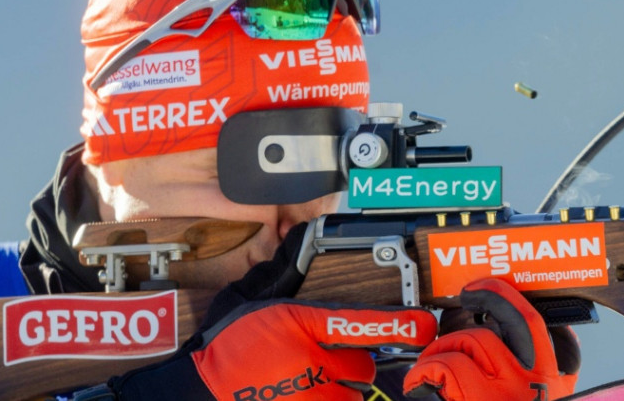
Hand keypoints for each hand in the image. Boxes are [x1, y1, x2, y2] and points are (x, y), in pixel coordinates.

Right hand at [76, 224, 437, 399]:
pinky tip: (302, 391)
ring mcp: (311, 397)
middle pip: (361, 364)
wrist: (200, 387)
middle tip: (319, 357)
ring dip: (340, 387)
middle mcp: (311, 364)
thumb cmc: (227, 345)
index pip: (363, 324)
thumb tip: (301, 240)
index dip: (400, 324)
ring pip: (352, 392)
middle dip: (349, 361)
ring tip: (308, 379)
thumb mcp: (258, 300)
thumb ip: (285, 275)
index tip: (423, 324)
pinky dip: (327, 399)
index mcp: (302, 326)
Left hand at [404, 278, 578, 400]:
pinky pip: (447, 364)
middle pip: (517, 317)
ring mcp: (510, 389)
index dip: (519, 305)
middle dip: (491, 294)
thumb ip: (531, 382)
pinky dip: (426, 370)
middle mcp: (539, 383)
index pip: (552, 334)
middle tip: (471, 293)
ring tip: (432, 364)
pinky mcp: (477, 399)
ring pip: (473, 339)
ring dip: (444, 346)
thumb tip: (498, 346)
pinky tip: (419, 383)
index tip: (499, 295)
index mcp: (556, 387)